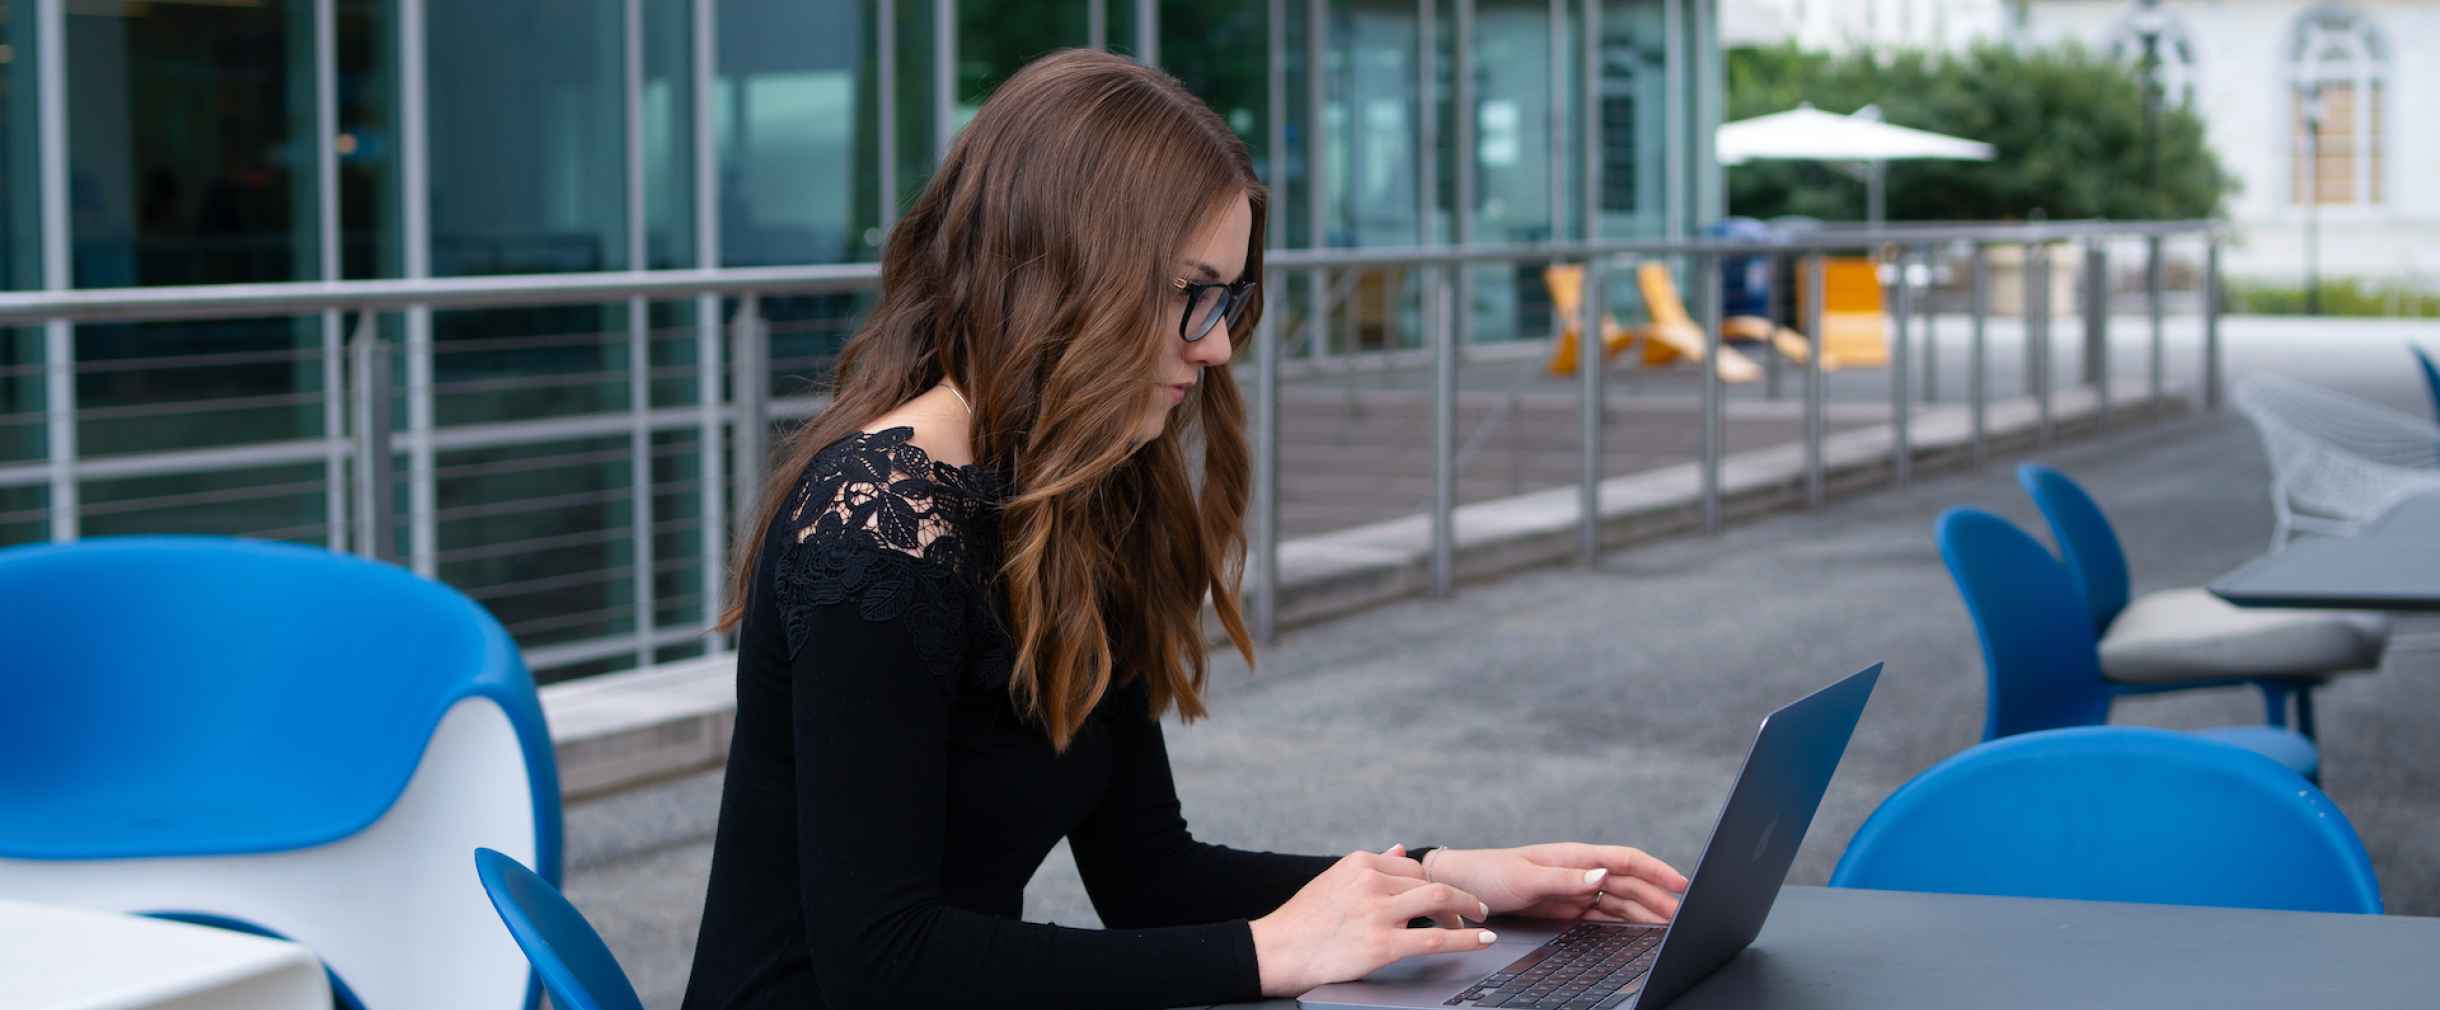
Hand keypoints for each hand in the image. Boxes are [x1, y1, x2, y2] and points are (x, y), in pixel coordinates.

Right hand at [1248, 844, 1498, 997]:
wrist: (1276, 951)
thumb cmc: (1302, 921)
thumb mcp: (1334, 881)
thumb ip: (1371, 866)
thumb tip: (1400, 849)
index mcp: (1360, 863)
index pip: (1412, 867)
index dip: (1433, 883)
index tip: (1447, 897)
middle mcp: (1371, 881)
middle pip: (1429, 882)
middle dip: (1458, 896)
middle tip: (1476, 908)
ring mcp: (1378, 912)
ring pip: (1439, 900)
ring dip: (1469, 908)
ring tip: (1483, 919)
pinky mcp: (1382, 944)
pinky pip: (1437, 939)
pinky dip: (1467, 939)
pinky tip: (1483, 939)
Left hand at [1423, 843, 1687, 923]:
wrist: (1458, 886)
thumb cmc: (1488, 874)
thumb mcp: (1525, 877)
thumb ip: (1565, 878)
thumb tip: (1604, 875)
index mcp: (1574, 856)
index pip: (1625, 859)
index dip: (1655, 869)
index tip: (1681, 883)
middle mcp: (1578, 870)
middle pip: (1628, 882)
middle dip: (1657, 896)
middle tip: (1683, 916)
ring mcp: (1573, 889)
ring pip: (1618, 900)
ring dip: (1643, 911)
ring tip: (1668, 925)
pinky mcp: (1564, 908)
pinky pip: (1601, 915)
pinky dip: (1622, 922)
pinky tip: (1636, 930)